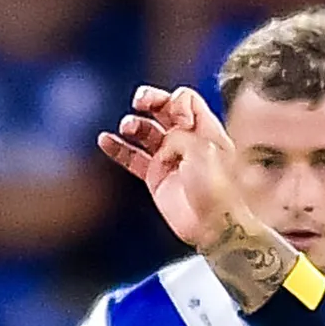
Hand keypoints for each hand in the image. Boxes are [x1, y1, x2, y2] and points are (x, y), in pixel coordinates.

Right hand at [97, 84, 246, 250]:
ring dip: (133, 124)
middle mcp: (187, 141)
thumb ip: (180, 135)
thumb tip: (163, 140)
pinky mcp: (156, 178)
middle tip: (140, 101)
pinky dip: (118, 149)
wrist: (214, 225)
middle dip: (151, 100)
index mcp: (206, 129)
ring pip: (146, 132)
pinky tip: (105, 140)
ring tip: (127, 127)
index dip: (176, 102)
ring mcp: (170, 158)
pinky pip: (133, 159)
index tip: (178, 119)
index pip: (186, 100)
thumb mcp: (203, 150)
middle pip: (164, 109)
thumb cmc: (219, 190)